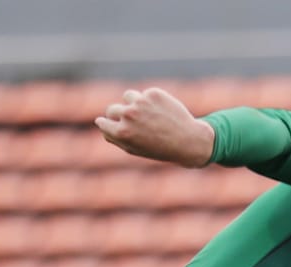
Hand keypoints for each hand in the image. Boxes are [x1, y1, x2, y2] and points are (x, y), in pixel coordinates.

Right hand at [93, 88, 215, 167]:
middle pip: (112, 109)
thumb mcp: (135, 149)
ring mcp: (141, 102)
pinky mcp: (153, 94)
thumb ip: (115, 137)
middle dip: (120, 115)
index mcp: (121, 132)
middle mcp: (129, 115)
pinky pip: (145, 94)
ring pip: (128, 97)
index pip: (102, 122)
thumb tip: (100, 123)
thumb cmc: (161, 148)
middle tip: (136, 123)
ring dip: (135, 104)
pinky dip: (151, 101)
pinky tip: (162, 112)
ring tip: (151, 117)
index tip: (117, 128)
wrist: (190, 141)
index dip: (110, 125)